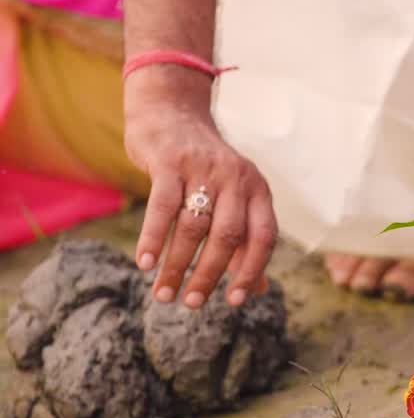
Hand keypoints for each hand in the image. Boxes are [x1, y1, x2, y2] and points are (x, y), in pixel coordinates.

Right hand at [124, 73, 276, 308]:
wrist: (172, 114)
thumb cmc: (205, 169)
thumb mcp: (234, 199)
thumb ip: (246, 242)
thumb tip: (257, 290)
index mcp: (257, 191)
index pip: (263, 237)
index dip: (251, 271)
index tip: (233, 301)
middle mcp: (237, 179)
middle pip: (227, 237)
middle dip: (209, 275)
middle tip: (190, 303)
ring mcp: (203, 169)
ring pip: (193, 227)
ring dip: (176, 265)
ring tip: (163, 293)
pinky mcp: (170, 163)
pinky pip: (162, 207)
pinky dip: (153, 238)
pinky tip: (145, 263)